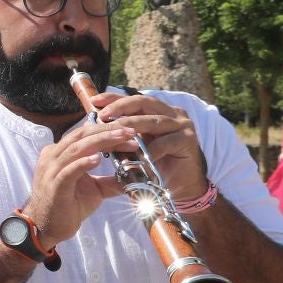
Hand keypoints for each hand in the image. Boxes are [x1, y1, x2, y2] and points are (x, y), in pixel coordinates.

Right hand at [23, 114, 133, 248]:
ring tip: (120, 139)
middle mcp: (53, 157)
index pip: (85, 135)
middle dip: (106, 131)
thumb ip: (111, 179)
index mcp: (60, 153)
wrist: (47, 226)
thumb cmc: (68, 205)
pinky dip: (83, 163)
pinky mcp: (54, 186)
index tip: (129, 132)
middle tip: (129, 131)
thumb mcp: (95, 189)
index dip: (107, 131)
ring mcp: (51, 170)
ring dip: (100, 142)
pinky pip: (68, 171)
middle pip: (81, 136)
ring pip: (76, 149)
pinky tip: (97, 159)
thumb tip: (136, 177)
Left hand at [88, 91, 208, 200]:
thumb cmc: (154, 162)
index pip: (133, 99)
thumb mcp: (135, 142)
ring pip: (152, 121)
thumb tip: (94, 123)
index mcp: (158, 110)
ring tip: (113, 133)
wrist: (179, 184)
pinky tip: (136, 156)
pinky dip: (149, 150)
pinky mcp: (188, 140)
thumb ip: (122, 131)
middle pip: (143, 103)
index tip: (94, 101)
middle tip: (102, 115)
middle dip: (120, 107)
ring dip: (131, 127)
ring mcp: (182, 125)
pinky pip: (165, 142)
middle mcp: (172, 113)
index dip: (114, 98)